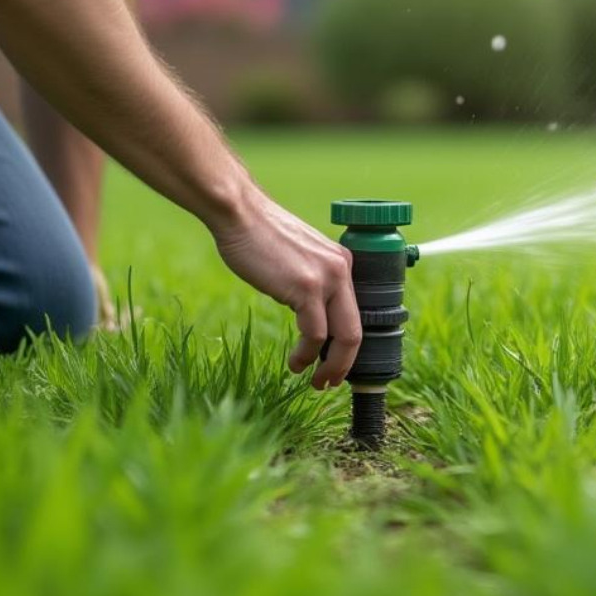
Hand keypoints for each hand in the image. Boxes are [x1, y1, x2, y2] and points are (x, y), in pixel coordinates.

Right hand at [211, 188, 359, 389]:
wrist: (240, 214)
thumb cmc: (259, 235)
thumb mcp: (297, 257)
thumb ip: (311, 279)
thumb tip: (311, 312)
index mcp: (342, 262)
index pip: (355, 312)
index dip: (348, 344)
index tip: (336, 362)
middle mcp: (341, 269)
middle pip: (356, 329)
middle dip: (345, 363)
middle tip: (330, 381)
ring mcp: (326, 278)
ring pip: (342, 336)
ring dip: (328, 365)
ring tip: (313, 379)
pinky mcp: (307, 287)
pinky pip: (315, 334)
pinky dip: (307, 354)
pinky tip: (296, 362)